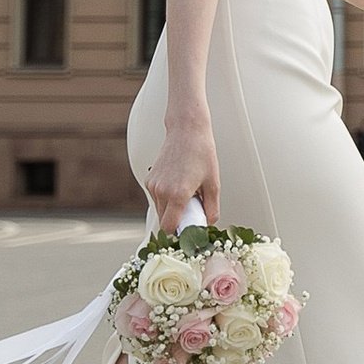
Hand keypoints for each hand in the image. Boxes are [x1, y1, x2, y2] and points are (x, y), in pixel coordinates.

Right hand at [144, 109, 220, 227]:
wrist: (186, 131)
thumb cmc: (201, 153)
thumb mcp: (213, 183)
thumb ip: (211, 208)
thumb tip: (209, 222)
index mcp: (178, 194)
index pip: (169, 227)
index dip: (178, 232)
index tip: (188, 230)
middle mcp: (162, 191)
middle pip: (164, 220)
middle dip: (176, 220)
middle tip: (192, 211)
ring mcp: (153, 185)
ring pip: (159, 209)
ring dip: (171, 209)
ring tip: (187, 194)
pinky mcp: (150, 179)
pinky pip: (156, 198)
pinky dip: (166, 198)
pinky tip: (178, 185)